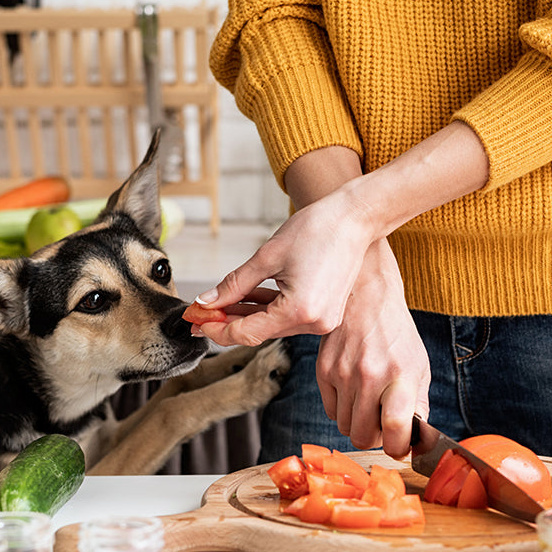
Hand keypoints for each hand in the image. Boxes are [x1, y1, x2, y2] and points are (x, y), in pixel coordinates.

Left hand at [193, 190, 376, 346]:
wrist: (355, 218)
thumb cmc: (317, 229)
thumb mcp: (267, 256)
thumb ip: (234, 284)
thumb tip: (207, 301)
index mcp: (299, 311)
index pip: (247, 333)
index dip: (217, 328)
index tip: (195, 320)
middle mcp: (314, 322)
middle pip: (259, 332)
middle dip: (227, 322)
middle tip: (199, 314)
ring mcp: (323, 320)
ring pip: (272, 325)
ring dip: (245, 315)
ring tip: (218, 304)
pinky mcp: (326, 312)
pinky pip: (287, 317)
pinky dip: (266, 309)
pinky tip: (245, 299)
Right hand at [315, 240, 429, 457]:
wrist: (366, 296)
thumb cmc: (396, 332)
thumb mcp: (418, 365)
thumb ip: (418, 404)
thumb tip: (413, 438)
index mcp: (400, 375)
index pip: (395, 430)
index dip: (398, 448)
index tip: (400, 446)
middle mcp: (369, 376)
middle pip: (363, 437)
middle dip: (375, 438)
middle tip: (383, 424)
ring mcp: (343, 374)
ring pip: (345, 427)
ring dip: (358, 423)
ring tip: (369, 404)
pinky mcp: (323, 370)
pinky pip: (331, 410)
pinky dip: (343, 409)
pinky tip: (354, 391)